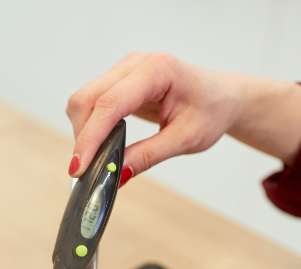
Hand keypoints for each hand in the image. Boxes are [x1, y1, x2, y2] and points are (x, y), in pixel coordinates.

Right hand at [66, 52, 300, 184]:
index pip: (110, 104)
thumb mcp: (185, 140)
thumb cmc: (210, 112)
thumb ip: (148, 155)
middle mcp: (136, 63)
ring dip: (84, 132)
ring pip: (84, 100)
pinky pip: (91, 102)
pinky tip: (102, 144)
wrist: (222, 97)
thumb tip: (117, 174)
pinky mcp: (118, 80)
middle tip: (86, 170)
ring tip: (97, 158)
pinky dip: (90, 126)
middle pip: (88, 99)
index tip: (79, 167)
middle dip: (83, 137)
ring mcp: (124, 69)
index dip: (90, 137)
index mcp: (158, 70)